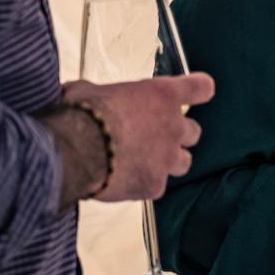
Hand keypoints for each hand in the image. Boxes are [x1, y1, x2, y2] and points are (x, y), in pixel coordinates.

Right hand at [64, 74, 213, 202]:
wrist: (75, 151)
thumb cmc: (83, 115)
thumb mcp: (89, 91)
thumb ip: (98, 93)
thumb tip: (80, 95)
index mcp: (161, 95)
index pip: (200, 88)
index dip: (199, 90)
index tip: (200, 92)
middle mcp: (172, 126)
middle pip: (193, 132)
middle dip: (177, 134)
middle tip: (155, 136)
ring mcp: (166, 158)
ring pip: (183, 162)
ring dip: (167, 161)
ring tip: (143, 162)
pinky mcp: (154, 185)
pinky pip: (156, 186)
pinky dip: (143, 184)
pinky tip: (123, 181)